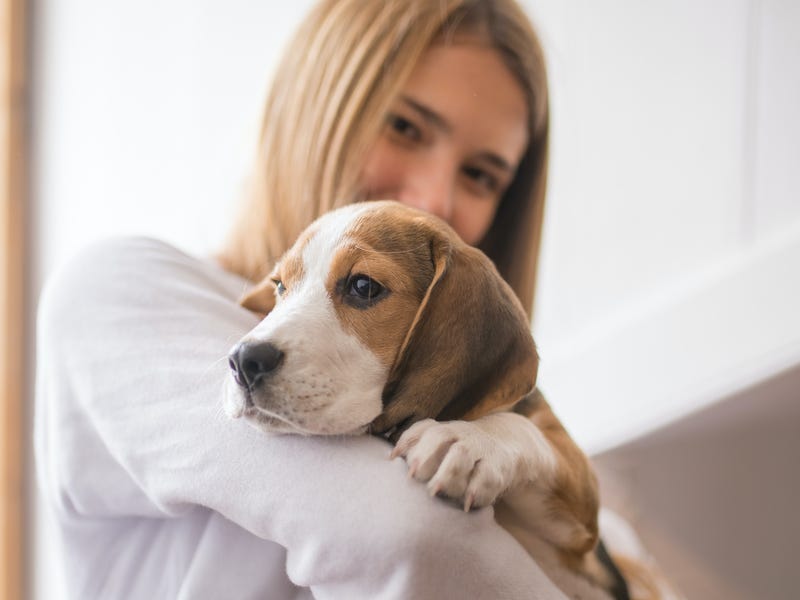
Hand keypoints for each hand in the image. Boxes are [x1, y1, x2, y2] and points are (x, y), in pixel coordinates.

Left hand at [391, 418, 520, 510]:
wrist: (508, 450)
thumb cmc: (460, 454)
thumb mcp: (442, 447)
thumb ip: (416, 448)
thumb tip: (389, 458)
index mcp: (445, 431)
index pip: (424, 429)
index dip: (408, 443)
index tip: (393, 460)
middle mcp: (461, 436)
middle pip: (440, 436)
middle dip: (424, 455)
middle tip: (412, 477)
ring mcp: (480, 451)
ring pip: (461, 454)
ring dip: (446, 472)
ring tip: (435, 490)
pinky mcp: (498, 470)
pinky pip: (487, 477)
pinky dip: (476, 490)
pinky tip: (466, 503)